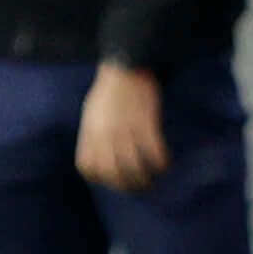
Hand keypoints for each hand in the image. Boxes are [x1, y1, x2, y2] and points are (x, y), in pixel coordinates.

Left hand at [76, 62, 170, 192]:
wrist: (126, 67)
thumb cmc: (108, 90)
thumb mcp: (91, 114)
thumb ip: (93, 136)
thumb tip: (100, 156)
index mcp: (89, 133)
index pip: (88, 167)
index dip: (100, 178)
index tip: (114, 179)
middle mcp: (104, 135)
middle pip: (112, 174)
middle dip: (126, 186)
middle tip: (138, 186)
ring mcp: (125, 131)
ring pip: (134, 168)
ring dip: (145, 179)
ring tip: (152, 179)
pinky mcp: (145, 124)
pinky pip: (154, 153)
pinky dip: (161, 162)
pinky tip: (164, 162)